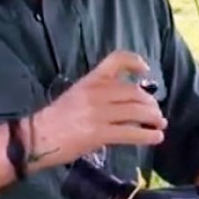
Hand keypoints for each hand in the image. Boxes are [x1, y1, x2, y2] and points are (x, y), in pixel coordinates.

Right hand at [30, 50, 167, 168]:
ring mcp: (99, 113)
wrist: (39, 136)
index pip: (116, 60)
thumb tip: (128, 101)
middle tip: (156, 112)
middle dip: (150, 103)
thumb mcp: (78, 94)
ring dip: (153, 118)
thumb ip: (100, 92)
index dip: (134, 62)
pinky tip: (155, 138)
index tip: (145, 71)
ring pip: (136, 111)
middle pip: (134, 92)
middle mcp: (97, 92)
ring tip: (159, 124)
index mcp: (91, 80)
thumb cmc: (58, 117)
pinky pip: (131, 132)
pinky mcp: (100, 133)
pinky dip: (147, 135)